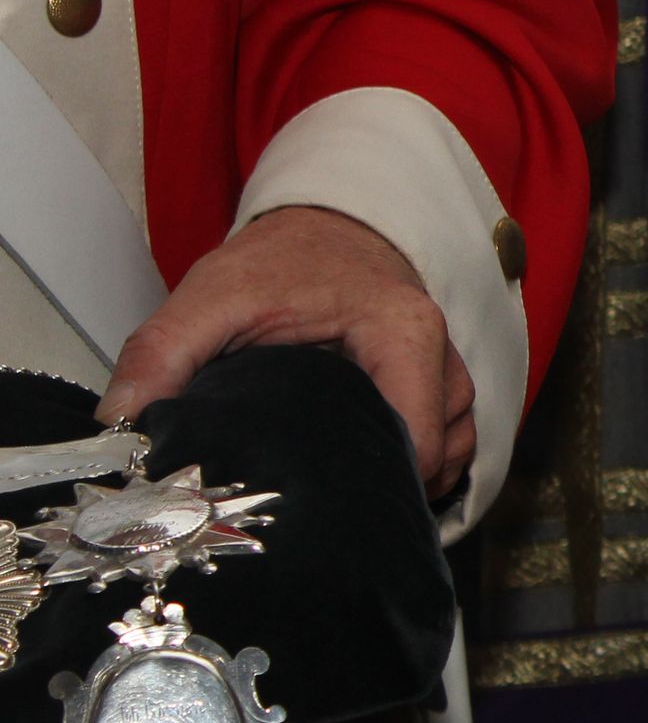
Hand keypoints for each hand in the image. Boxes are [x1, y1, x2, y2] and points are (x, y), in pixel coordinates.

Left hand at [98, 206, 475, 498]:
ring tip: (339, 482)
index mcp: (403, 332)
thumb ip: (163, 352)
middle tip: (318, 498)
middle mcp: (443, 355)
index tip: (311, 492)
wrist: (324, 225)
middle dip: (385, 482)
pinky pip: (452, 440)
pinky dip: (419, 461)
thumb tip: (121, 420)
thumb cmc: (279, 259)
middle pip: (439, 454)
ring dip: (406, 474)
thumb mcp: (211, 294)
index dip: (369, 479)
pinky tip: (366, 463)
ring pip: (452, 451)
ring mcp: (450, 371)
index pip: (415, 441)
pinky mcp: (444, 383)